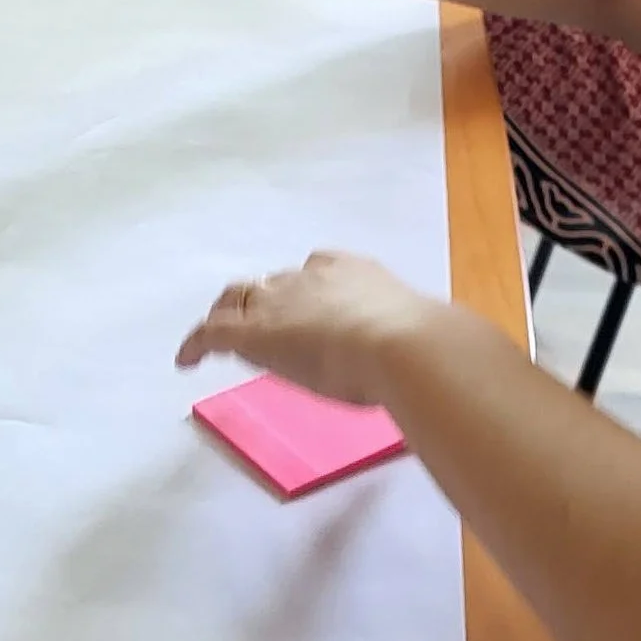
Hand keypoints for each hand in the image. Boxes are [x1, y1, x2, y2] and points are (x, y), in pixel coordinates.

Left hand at [177, 249, 463, 409]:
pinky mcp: (255, 332)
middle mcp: (311, 277)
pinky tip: (185, 361)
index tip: (305, 309)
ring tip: (218, 333)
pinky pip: (214, 331)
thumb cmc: (424, 347)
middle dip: (261, 298)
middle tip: (255, 320)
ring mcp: (281, 302)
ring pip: (239, 299)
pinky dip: (196, 343)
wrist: (406, 346)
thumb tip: (455, 367)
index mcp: (352, 272)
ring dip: (229, 314)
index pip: (315, 272)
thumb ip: (423, 346)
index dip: (303, 291)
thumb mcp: (421, 338)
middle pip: (272, 282)